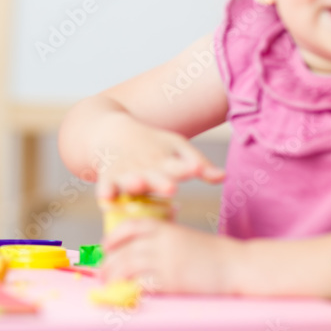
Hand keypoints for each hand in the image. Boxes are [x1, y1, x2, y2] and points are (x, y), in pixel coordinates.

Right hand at [95, 119, 224, 200]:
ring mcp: (126, 171)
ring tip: (137, 186)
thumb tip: (224, 177)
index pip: (178, 165)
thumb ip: (200, 165)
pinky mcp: (108, 176)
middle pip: (153, 175)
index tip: (195, 169)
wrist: (112, 131)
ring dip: (133, 184)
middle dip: (160, 181)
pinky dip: (105, 191)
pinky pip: (106, 185)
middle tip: (170, 187)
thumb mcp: (177, 148)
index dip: (186, 167)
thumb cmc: (152, 143)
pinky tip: (106, 198)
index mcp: (166, 160)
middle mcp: (146, 166)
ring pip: (130, 180)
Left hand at [101, 218, 239, 294]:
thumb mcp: (182, 235)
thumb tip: (134, 250)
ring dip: (114, 278)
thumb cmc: (210, 252)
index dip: (112, 237)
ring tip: (109, 285)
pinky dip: (130, 289)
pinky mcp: (172, 281)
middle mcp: (161, 241)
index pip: (128, 227)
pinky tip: (128, 293)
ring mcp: (165, 261)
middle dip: (108, 264)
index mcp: (164, 227)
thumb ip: (160, 238)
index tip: (105, 247)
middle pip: (123, 251)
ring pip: (127, 268)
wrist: (237, 264)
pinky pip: (142, 284)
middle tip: (103, 274)